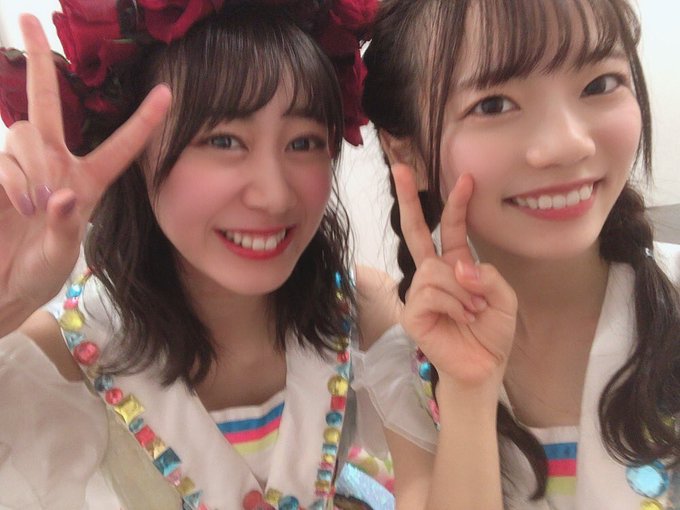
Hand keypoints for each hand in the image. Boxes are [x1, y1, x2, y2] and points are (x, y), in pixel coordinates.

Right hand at [0, 15, 170, 332]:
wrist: (2, 287)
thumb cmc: (38, 273)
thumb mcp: (62, 254)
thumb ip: (67, 225)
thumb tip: (63, 195)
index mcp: (88, 182)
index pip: (120, 145)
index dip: (143, 120)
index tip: (166, 91)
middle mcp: (55, 165)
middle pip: (47, 103)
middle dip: (40, 61)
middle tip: (26, 18)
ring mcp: (22, 167)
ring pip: (24, 133)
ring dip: (30, 165)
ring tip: (33, 206)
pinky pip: (4, 161)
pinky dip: (13, 180)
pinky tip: (19, 206)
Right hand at [392, 164, 516, 389]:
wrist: (483, 367)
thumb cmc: (491, 333)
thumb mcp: (503, 297)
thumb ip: (486, 275)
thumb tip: (456, 267)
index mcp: (455, 266)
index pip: (452, 229)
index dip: (458, 204)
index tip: (466, 178)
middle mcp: (433, 274)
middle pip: (416, 231)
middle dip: (407, 199)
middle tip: (400, 168)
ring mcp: (419, 292)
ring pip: (437, 271)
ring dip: (463, 291)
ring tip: (473, 311)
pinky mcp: (412, 312)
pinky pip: (431, 293)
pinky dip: (454, 304)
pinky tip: (461, 319)